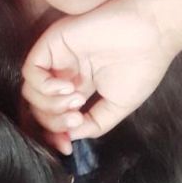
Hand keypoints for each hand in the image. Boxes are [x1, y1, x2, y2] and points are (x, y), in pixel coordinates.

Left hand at [21, 0, 177, 154]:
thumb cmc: (141, 66)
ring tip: (77, 101)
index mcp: (80, 85)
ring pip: (32, 92)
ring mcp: (57, 58)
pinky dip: (44, 87)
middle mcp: (65, 72)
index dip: (55, 134)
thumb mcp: (118, 105)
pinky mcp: (51, 43)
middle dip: (54, 122)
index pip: (54, 114)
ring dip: (51, 106)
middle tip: (77, 120)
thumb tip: (69, 137)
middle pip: (40, 107)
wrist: (151, 33)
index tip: (67, 149)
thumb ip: (93, 123)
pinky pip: (30, 72)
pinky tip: (68, 88)